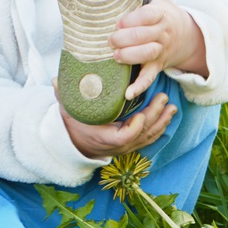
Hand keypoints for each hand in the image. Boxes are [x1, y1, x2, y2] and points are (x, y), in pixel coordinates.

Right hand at [58, 86, 175, 159]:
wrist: (74, 143)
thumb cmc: (73, 124)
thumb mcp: (67, 110)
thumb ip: (63, 95)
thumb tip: (56, 79)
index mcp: (103, 138)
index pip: (123, 138)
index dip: (134, 128)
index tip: (140, 115)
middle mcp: (117, 146)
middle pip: (141, 135)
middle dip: (154, 117)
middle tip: (163, 98)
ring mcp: (125, 147)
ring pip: (148, 137)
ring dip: (162, 122)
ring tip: (172, 107)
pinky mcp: (131, 145)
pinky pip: (148, 139)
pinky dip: (159, 128)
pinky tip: (167, 117)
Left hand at [109, 0, 207, 100]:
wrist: (188, 35)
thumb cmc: (165, 12)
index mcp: (161, 13)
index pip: (149, 15)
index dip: (134, 19)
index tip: (118, 21)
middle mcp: (162, 32)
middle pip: (146, 36)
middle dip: (127, 39)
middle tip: (110, 40)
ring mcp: (161, 50)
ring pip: (148, 55)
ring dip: (131, 57)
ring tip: (115, 57)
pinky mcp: (159, 65)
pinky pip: (151, 77)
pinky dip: (140, 86)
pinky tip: (127, 93)